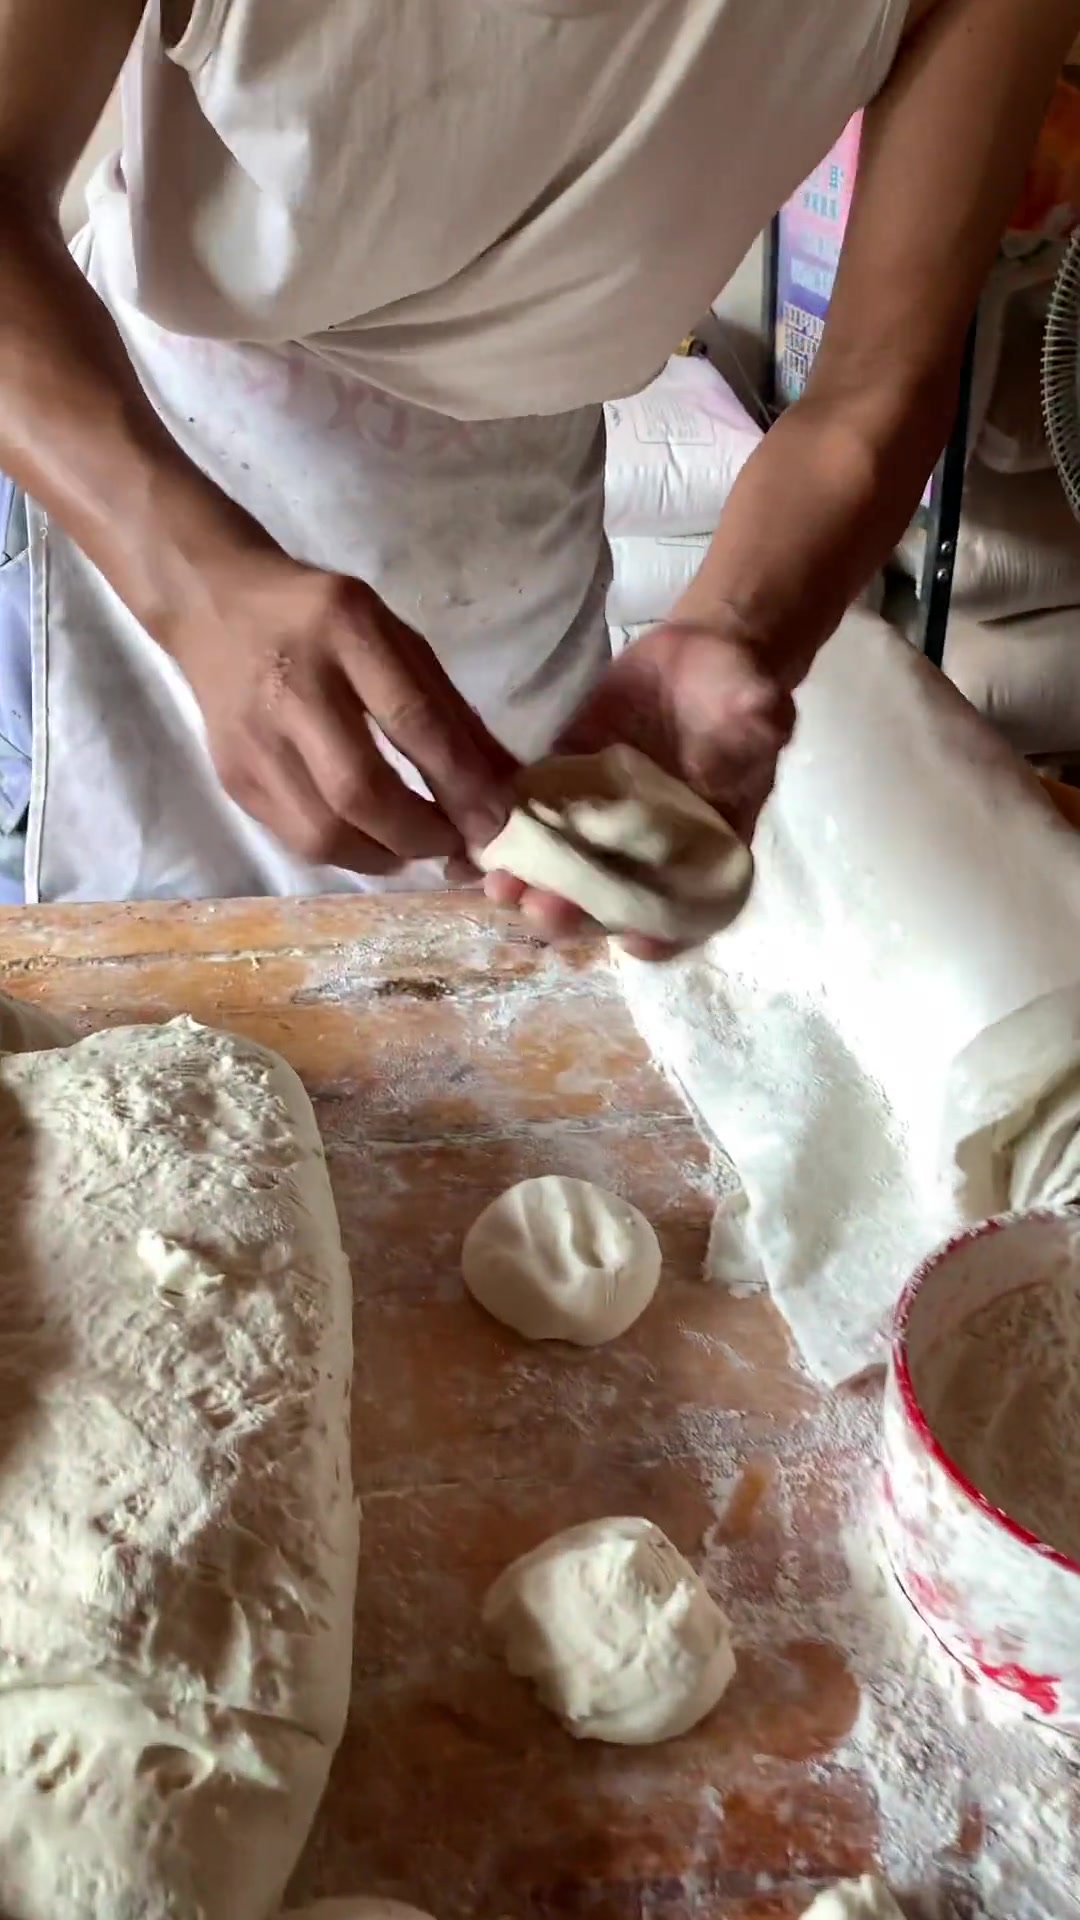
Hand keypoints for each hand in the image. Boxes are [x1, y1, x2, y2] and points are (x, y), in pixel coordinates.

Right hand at [172, 556, 514, 872]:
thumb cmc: (323, 621)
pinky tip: (371, 839)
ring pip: (323, 832)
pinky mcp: (232, 777)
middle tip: (454, 845)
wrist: (214, 606)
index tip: (496, 824)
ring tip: (414, 847)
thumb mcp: (395, 638)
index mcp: (345, 630)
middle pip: (360, 790)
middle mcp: (293, 685)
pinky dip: (347, 851)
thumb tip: (505, 787)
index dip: (460, 784)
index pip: (412, 722)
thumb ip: (451, 710)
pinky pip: (297, 838)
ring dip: (384, 856)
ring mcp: (253, 738)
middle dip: (420, 835)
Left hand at [484, 622, 794, 956]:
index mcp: (705, 850)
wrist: (698, 652)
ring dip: (532, 889)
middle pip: (612, 904)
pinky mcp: (565, 791)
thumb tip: (764, 720)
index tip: (633, 938)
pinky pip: (533, 826)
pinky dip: (505, 842)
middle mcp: (650, 853)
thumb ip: (756, 725)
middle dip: (576, 915)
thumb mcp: (753, 705)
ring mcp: (603, 827)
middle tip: (543, 909)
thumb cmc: (736, 688)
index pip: (686, 909)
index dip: (663, 933)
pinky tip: (473, 849)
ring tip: (499, 885)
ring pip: (566, 875)